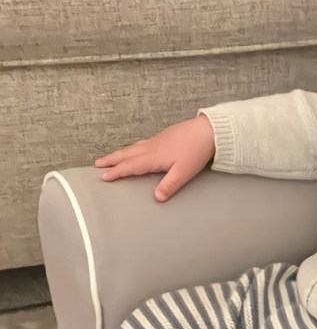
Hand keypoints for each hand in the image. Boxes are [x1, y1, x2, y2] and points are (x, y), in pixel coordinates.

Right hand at [95, 116, 215, 201]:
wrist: (208, 130)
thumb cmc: (197, 151)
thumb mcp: (184, 172)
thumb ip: (169, 185)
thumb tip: (156, 198)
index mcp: (154, 157)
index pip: (131, 166)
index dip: (116, 172)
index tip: (103, 177)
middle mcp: (151, 147)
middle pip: (127, 154)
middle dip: (111, 160)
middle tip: (97, 164)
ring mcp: (157, 140)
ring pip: (133, 147)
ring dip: (120, 153)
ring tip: (110, 157)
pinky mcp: (163, 137)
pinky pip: (141, 143)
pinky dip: (132, 147)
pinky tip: (135, 148)